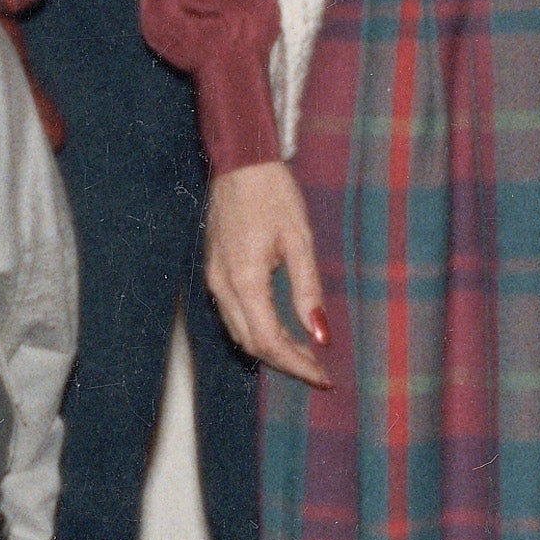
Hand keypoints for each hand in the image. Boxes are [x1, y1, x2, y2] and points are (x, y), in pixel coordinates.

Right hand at [201, 161, 329, 385]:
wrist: (240, 163)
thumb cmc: (273, 195)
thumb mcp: (299, 241)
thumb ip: (308, 291)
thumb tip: (320, 335)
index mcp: (244, 280)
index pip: (269, 341)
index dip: (297, 365)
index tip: (324, 377)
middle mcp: (222, 286)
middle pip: (252, 344)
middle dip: (286, 363)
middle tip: (320, 371)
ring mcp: (214, 280)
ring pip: (240, 333)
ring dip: (272, 350)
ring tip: (306, 355)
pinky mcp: (216, 272)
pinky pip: (234, 316)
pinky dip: (259, 331)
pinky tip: (282, 331)